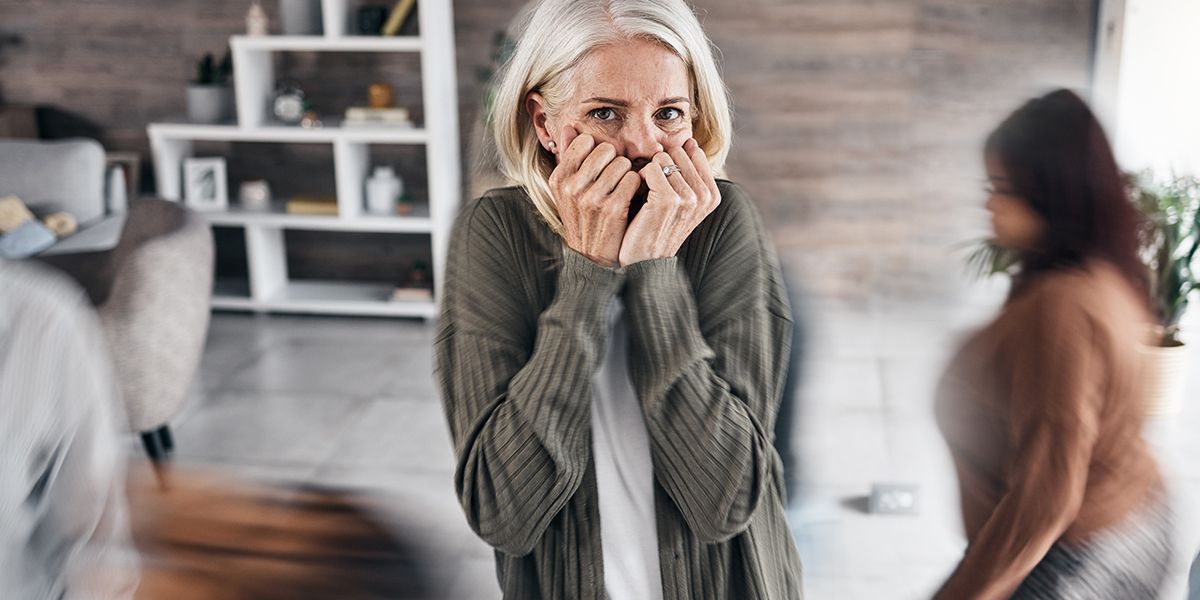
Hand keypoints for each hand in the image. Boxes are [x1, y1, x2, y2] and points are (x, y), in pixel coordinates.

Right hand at [549, 125, 641, 267]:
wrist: (593, 256)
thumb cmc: (584, 216)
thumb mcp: (568, 189)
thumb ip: (570, 156)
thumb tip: (570, 126)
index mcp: (559, 179)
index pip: (585, 141)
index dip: (598, 150)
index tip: (601, 165)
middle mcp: (572, 187)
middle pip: (606, 150)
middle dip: (615, 161)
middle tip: (615, 177)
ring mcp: (592, 199)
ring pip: (622, 163)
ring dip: (627, 173)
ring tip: (622, 187)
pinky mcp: (614, 208)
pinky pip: (633, 179)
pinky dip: (636, 185)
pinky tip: (631, 196)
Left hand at [618, 138, 720, 266]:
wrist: (643, 260)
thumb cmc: (657, 227)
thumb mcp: (682, 201)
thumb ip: (690, 174)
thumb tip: (689, 140)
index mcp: (712, 195)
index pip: (693, 152)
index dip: (672, 161)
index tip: (663, 182)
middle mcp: (704, 196)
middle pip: (677, 152)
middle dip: (660, 164)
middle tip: (651, 189)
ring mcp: (687, 198)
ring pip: (663, 159)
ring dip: (648, 171)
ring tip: (646, 194)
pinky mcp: (667, 200)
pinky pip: (651, 168)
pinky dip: (640, 176)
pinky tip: (639, 193)